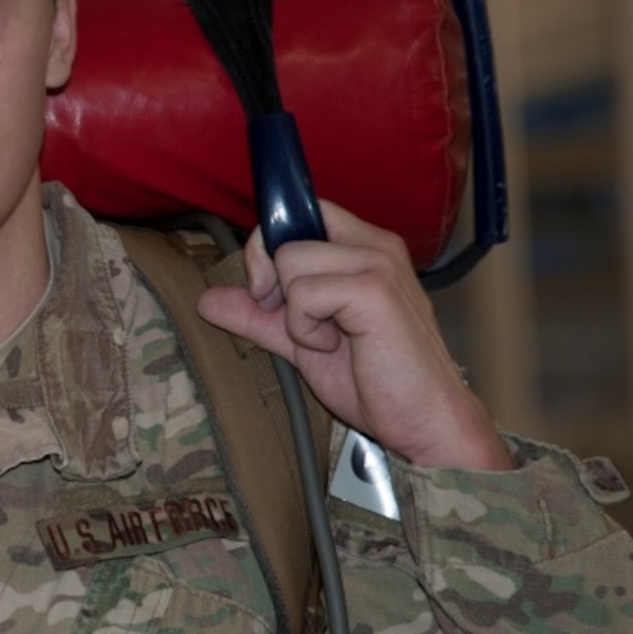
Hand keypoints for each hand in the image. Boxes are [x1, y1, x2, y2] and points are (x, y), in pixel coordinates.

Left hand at [196, 201, 510, 470]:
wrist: (424, 421)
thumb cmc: (379, 384)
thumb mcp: (303, 343)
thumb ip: (261, 317)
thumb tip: (208, 300)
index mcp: (364, 248)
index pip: (301, 212)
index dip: (269, 248)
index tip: (269, 295)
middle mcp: (374, 245)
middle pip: (286, 234)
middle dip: (273, 283)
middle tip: (302, 324)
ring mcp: (377, 263)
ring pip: (290, 261)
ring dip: (295, 314)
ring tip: (331, 340)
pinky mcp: (374, 289)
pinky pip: (304, 293)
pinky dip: (306, 329)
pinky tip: (338, 345)